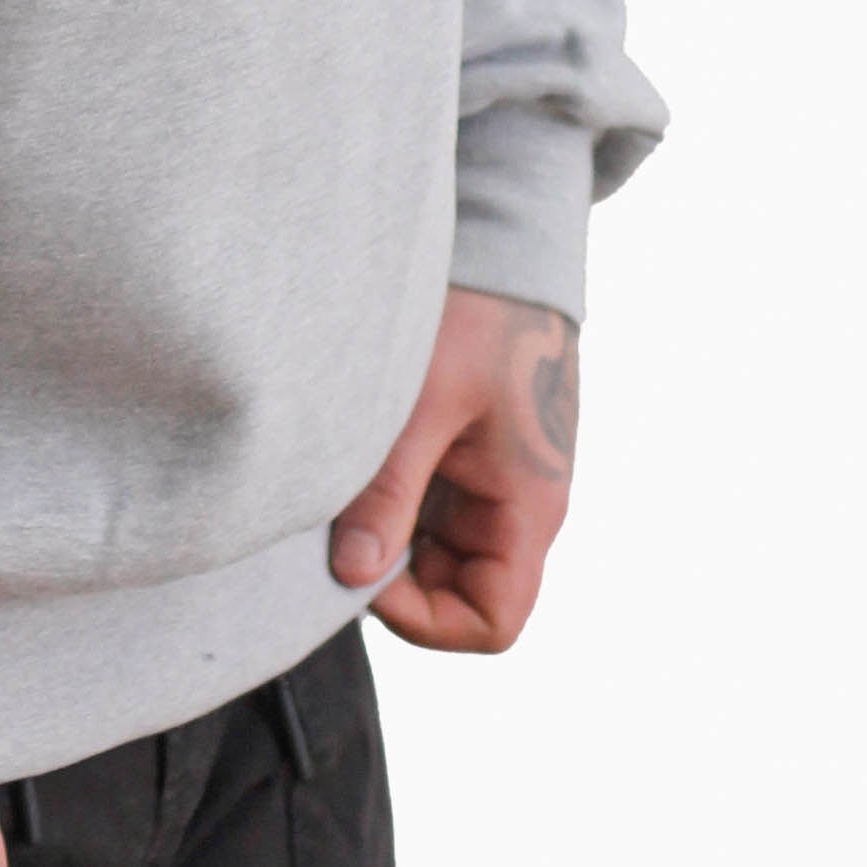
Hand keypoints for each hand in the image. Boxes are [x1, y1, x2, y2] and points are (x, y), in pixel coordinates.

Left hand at [328, 286, 578, 650]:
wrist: (507, 245)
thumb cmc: (479, 315)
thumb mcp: (425, 403)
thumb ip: (389, 491)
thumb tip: (349, 574)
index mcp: (527, 508)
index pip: (493, 621)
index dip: (427, 620)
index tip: (366, 572)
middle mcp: (517, 509)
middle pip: (460, 592)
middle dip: (398, 577)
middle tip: (338, 528)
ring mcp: (494, 484)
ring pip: (439, 552)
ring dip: (390, 537)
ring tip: (344, 489)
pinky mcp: (469, 456)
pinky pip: (431, 508)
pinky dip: (392, 501)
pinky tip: (356, 464)